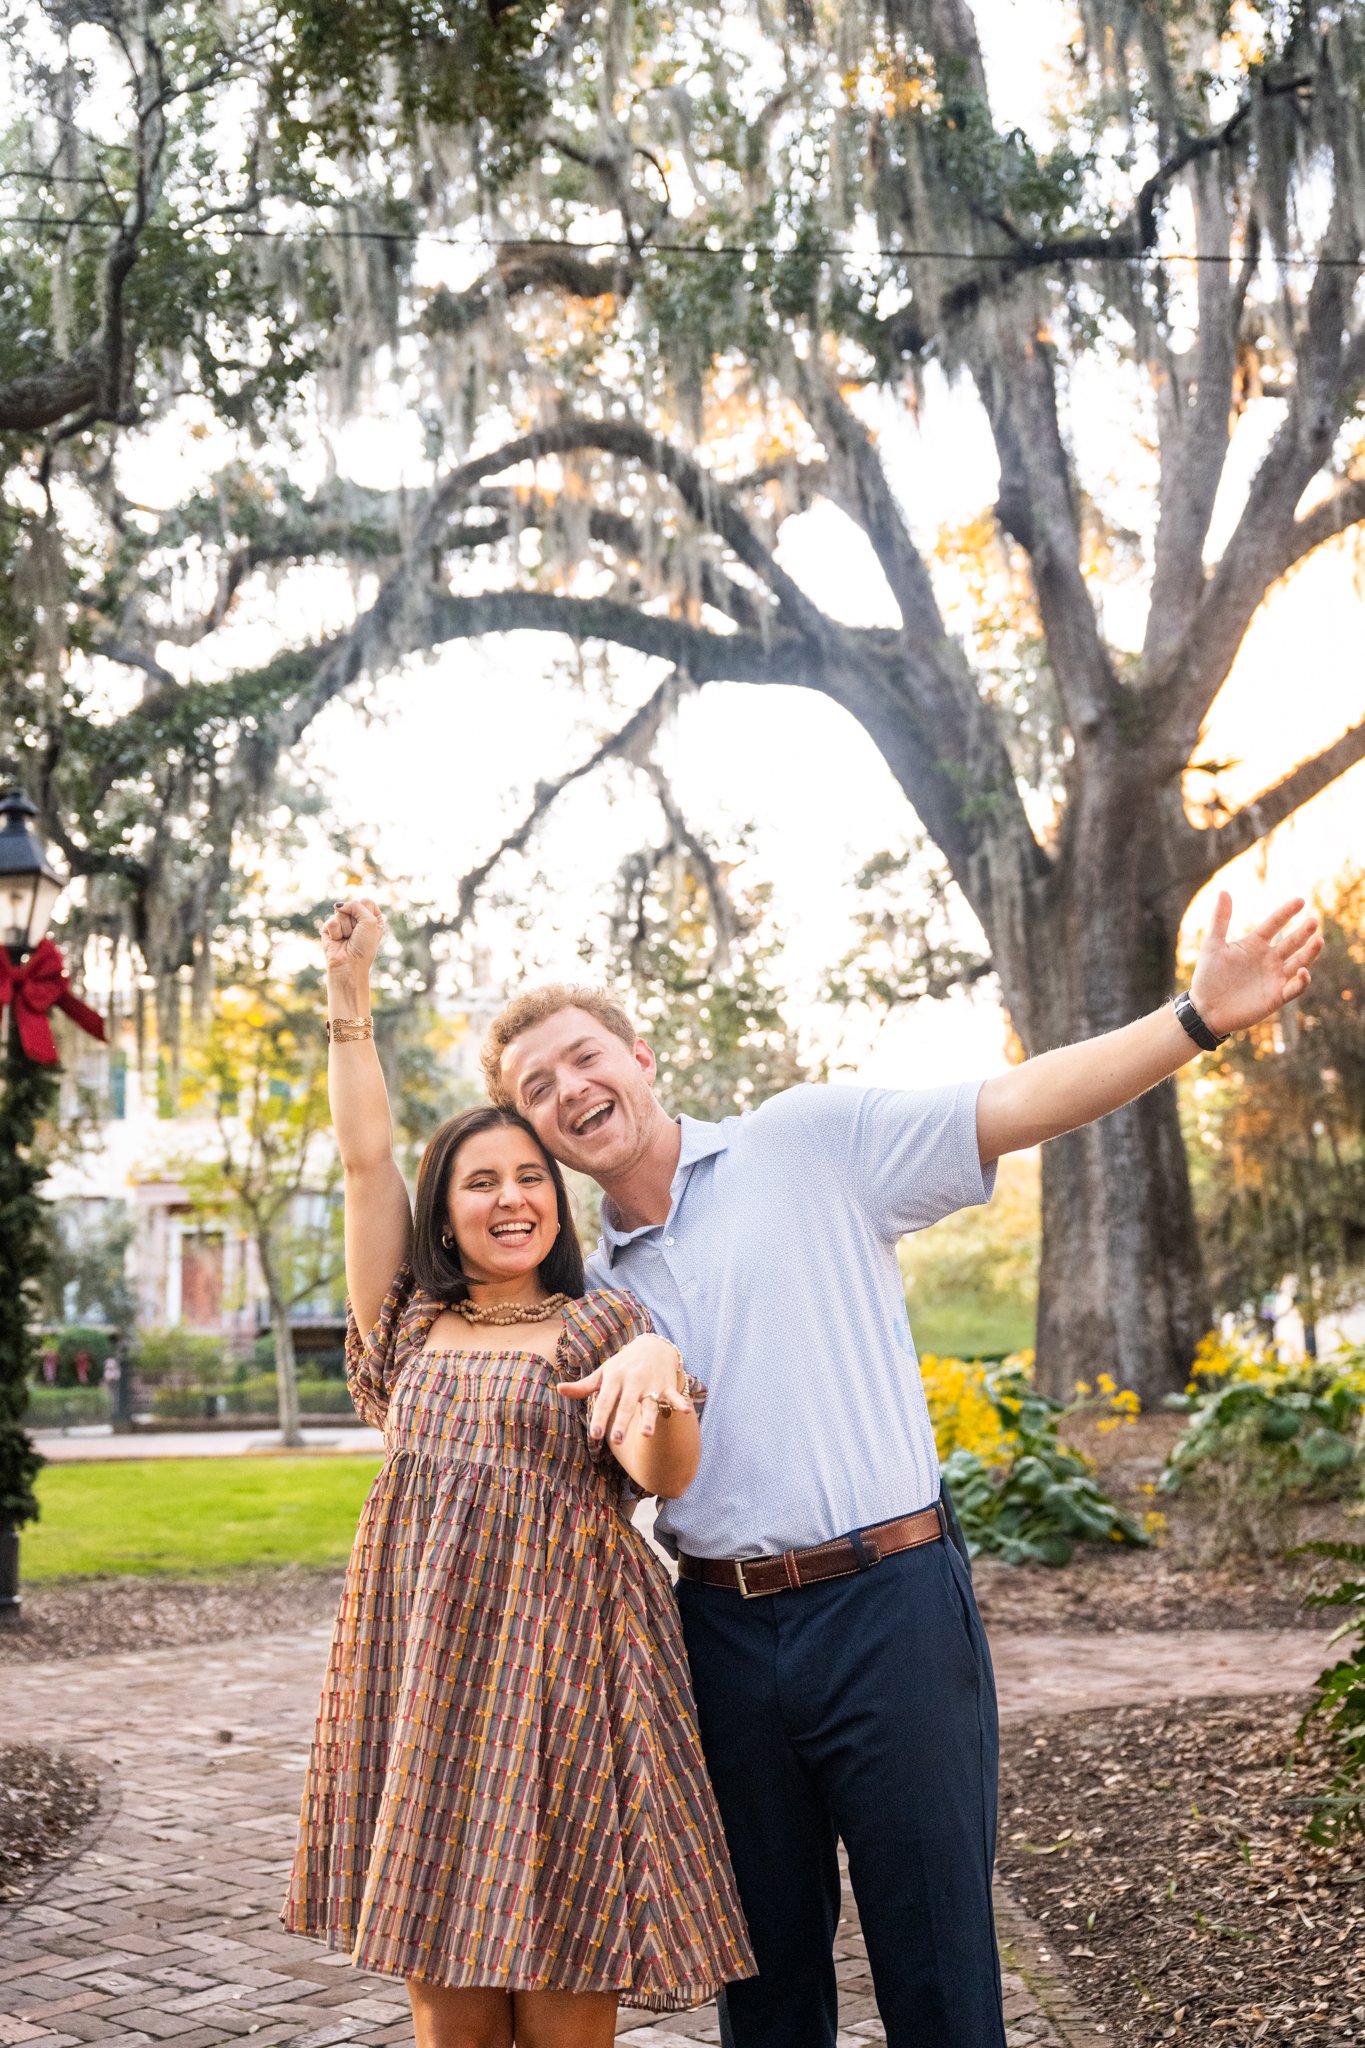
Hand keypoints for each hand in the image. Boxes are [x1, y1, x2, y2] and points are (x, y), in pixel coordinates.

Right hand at [320, 897, 382, 976]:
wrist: (349, 964)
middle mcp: (357, 920)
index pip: (366, 901)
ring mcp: (342, 924)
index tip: (368, 927)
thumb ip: (356, 905)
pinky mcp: (329, 929)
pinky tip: (338, 941)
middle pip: (352, 905)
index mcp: (371, 918)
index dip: (366, 912)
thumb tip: (337, 906)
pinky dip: (335, 932)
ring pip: (340, 912)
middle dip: (355, 920)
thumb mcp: (370, 921)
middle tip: (356, 934)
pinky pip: (331, 921)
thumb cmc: (364, 946)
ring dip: (346, 927)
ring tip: (347, 939)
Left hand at [557, 1335, 692, 1443]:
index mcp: (614, 1378)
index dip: (599, 1418)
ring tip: (646, 1434)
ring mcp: (651, 1383)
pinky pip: (673, 1395)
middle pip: (626, 1405)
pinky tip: (685, 1410)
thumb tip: (559, 1390)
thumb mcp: (603, 1373)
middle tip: (616, 1440)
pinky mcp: (666, 1385)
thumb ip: (583, 1386)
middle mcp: (632, 1381)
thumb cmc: (623, 1364)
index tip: (594, 1436)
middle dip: (621, 1422)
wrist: (652, 1345)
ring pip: (649, 1403)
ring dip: (648, 1418)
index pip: (605, 1401)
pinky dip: (679, 1402)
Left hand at [1189, 891, 1321, 1036]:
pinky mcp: (1276, 996)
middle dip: (1303, 932)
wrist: (1205, 1009)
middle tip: (1313, 921)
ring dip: (1310, 952)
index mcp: (1255, 944)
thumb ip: (1220, 920)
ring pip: (1299, 962)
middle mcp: (1268, 959)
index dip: (1287, 912)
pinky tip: (1302, 971)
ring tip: (1318, 940)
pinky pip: (1295, 987)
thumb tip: (1223, 891)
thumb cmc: (1208, 977)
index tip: (1300, 901)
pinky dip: (1302, 980)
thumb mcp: (1212, 945)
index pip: (1274, 924)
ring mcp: (1274, 977)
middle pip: (1291, 942)